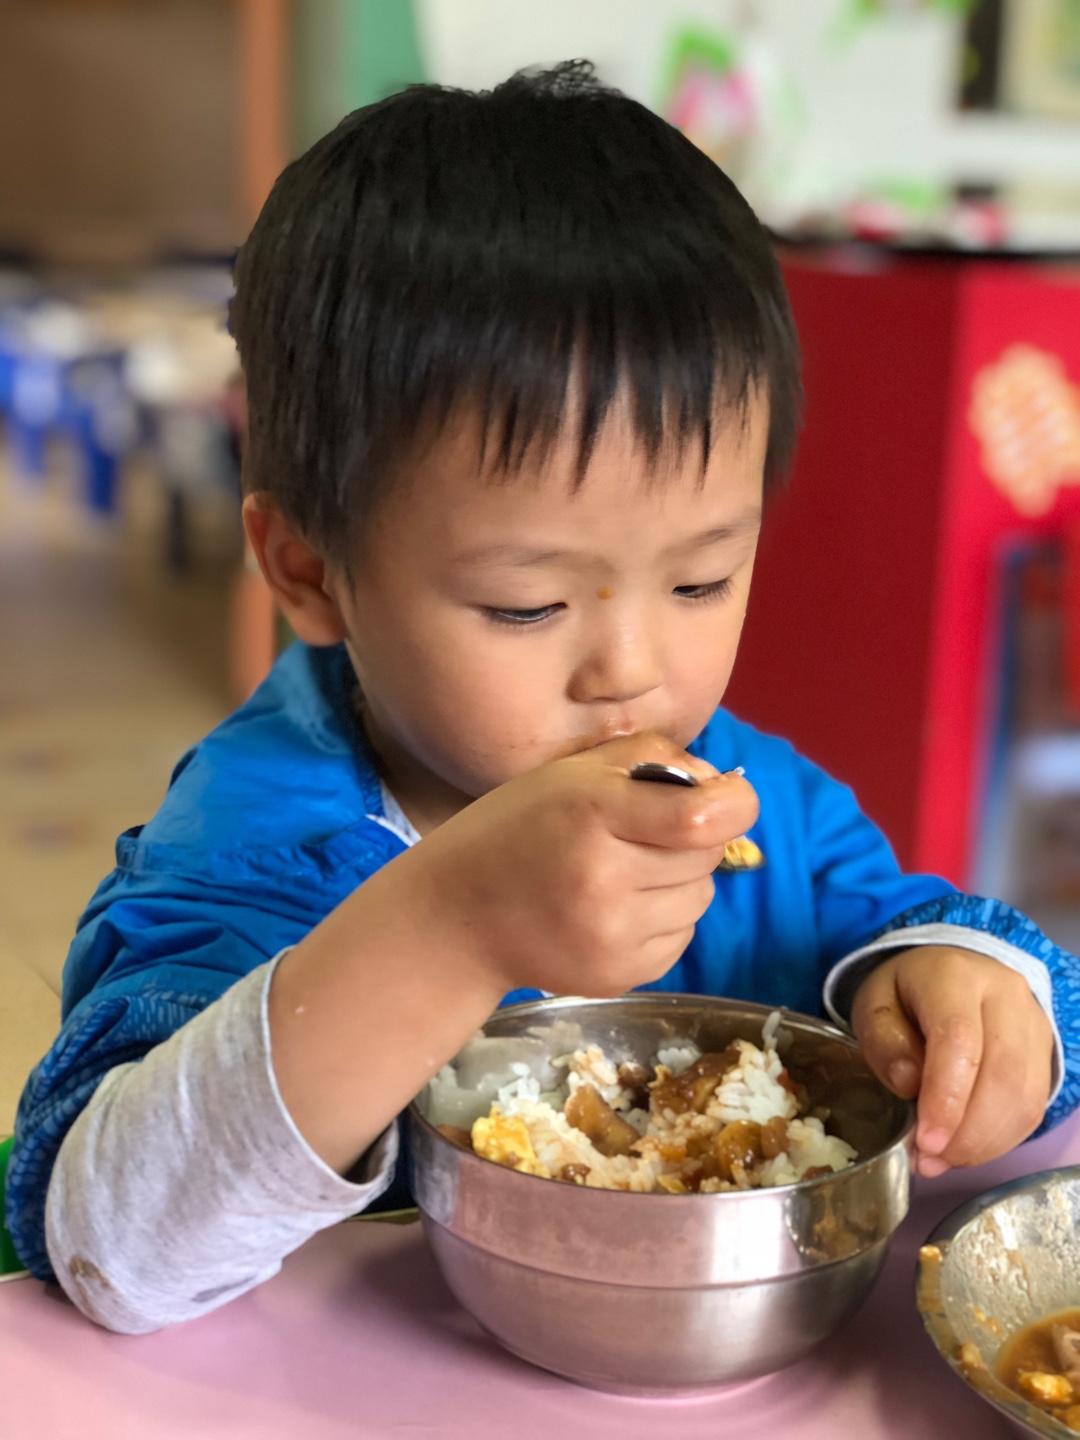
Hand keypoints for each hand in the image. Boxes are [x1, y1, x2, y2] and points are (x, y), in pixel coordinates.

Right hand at [413, 732, 758, 999]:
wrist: (457, 917)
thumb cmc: (518, 828)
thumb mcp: (572, 772)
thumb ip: (652, 758)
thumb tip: (720, 787)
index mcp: (592, 814)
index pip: (701, 818)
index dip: (732, 804)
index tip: (726, 799)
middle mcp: (603, 880)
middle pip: (708, 856)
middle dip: (693, 837)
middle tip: (643, 832)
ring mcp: (611, 937)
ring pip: (701, 899)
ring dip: (679, 880)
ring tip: (624, 872)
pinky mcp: (618, 976)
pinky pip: (681, 937)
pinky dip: (663, 918)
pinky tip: (615, 908)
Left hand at [851, 946, 1053, 1177]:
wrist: (951, 972)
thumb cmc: (906, 994)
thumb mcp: (874, 1006)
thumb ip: (883, 1042)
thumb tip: (909, 1085)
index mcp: (954, 975)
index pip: (959, 1039)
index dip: (946, 1098)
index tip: (925, 1141)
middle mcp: (1005, 994)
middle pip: (1001, 1074)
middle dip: (966, 1133)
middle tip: (928, 1160)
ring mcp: (1033, 1023)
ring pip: (1024, 1097)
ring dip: (983, 1143)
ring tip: (942, 1160)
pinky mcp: (1045, 1052)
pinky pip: (1033, 1107)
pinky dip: (1000, 1139)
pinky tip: (966, 1149)